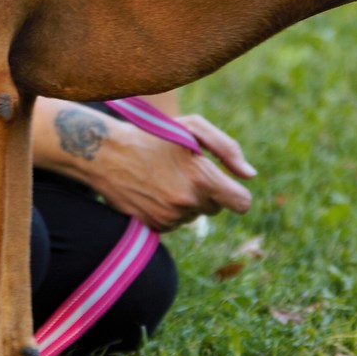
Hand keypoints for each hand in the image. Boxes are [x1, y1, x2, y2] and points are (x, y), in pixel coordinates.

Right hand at [47, 106, 254, 231]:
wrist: (107, 155)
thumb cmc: (154, 135)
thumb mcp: (192, 128)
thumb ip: (227, 149)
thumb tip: (249, 175)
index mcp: (202, 177)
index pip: (241, 203)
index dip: (238, 194)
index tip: (227, 186)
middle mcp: (188, 202)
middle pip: (217, 208)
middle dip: (208, 192)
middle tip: (186, 171)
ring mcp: (170, 218)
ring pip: (195, 215)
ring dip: (188, 200)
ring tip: (165, 177)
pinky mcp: (155, 227)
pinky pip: (176, 223)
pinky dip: (171, 209)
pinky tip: (155, 190)